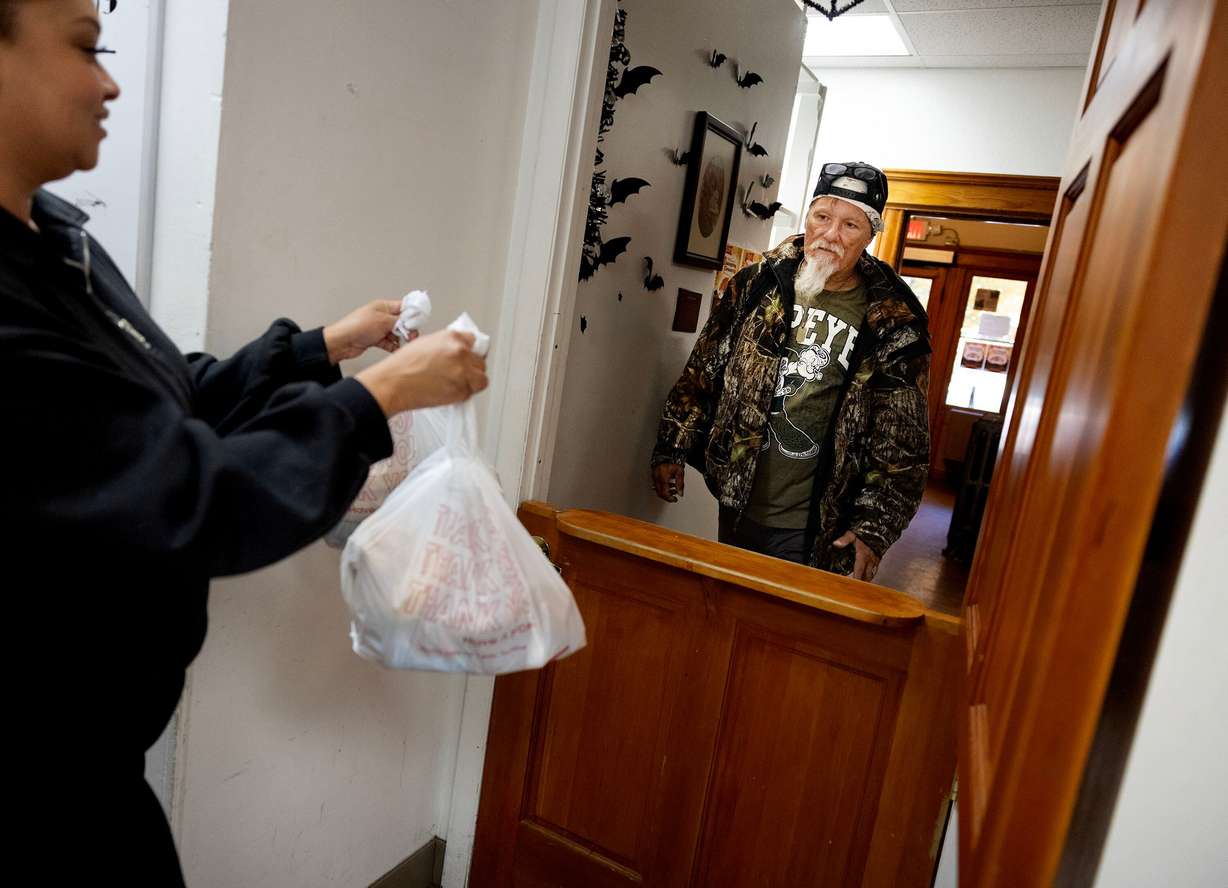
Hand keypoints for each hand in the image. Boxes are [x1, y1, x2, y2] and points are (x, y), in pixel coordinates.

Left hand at [323, 299, 411, 363]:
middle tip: (412, 335)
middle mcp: (381, 316)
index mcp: (383, 306)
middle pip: (402, 322)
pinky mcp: (375, 339)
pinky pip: (389, 343)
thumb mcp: (383, 321)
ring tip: (405, 343)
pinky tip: (397, 349)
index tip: (420, 320)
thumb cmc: (356, 326)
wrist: (341, 342)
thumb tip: (412, 320)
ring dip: (401, 339)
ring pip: (396, 333)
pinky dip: (394, 346)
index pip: (403, 306)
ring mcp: (378, 328)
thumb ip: (399, 321)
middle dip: (408, 329)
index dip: (412, 313)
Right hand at [355, 329, 487, 416]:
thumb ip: (445, 345)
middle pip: (480, 361)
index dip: (471, 350)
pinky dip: (464, 393)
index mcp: (452, 337)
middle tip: (461, 372)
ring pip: (481, 378)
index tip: (469, 356)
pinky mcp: (461, 390)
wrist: (394, 383)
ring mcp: (463, 372)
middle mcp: (460, 352)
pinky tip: (450, 390)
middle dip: (472, 367)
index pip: (474, 341)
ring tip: (458, 383)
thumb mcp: (425, 343)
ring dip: (473, 381)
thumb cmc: (403, 366)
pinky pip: (471, 392)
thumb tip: (455, 350)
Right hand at [652, 463, 684, 501]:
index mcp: (663, 478)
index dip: (670, 498)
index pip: (664, 493)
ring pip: (658, 490)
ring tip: (673, 490)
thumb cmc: (672, 462)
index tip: (675, 500)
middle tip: (673, 498)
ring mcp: (654, 478)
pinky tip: (669, 486)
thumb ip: (680, 484)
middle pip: (660, 493)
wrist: (666, 455)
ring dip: (665, 492)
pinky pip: (657, 486)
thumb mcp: (680, 473)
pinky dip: (662, 488)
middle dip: (667, 497)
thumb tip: (680, 493)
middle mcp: (657, 479)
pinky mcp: (654, 476)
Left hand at [833, 531, 879, 581]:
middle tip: (856, 588)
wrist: (881, 529)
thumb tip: (835, 544)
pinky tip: (868, 575)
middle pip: (866, 576)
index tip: (853, 586)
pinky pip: (875, 569)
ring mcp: (875, 560)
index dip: (856, 579)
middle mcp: (870, 560)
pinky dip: (871, 574)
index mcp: (862, 556)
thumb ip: (844, 540)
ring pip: (872, 574)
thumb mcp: (852, 534)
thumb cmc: (866, 532)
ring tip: (861, 585)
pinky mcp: (879, 558)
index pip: (859, 571)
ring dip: (866, 579)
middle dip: (861, 583)